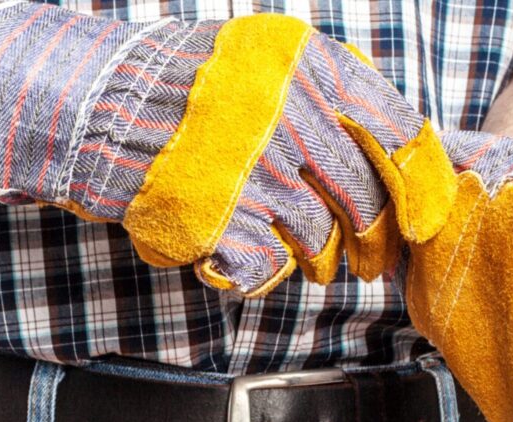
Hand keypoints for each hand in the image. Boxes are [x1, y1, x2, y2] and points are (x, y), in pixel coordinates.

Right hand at [0, 4, 456, 295]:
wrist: (89, 103)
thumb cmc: (180, 85)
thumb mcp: (264, 60)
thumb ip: (328, 95)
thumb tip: (394, 154)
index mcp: (311, 64)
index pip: (398, 132)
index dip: (422, 185)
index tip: (423, 217)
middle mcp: (290, 111)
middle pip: (366, 198)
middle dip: (373, 241)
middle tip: (369, 258)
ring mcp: (254, 167)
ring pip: (319, 238)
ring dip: (315, 257)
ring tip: (300, 255)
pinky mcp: (218, 218)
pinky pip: (267, 263)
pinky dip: (260, 270)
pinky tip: (239, 254)